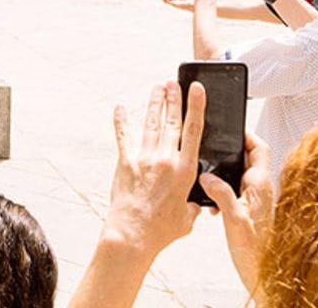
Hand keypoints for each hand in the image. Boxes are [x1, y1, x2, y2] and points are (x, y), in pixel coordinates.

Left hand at [101, 81, 204, 254]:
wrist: (132, 234)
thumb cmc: (161, 230)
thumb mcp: (188, 218)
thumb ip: (195, 205)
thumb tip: (198, 203)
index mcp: (185, 170)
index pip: (194, 131)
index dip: (196, 106)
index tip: (196, 88)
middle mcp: (165, 159)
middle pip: (171, 122)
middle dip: (173, 99)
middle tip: (173, 82)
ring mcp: (144, 158)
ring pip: (151, 124)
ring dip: (154, 104)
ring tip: (157, 88)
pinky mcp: (125, 163)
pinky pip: (124, 136)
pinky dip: (122, 121)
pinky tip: (120, 108)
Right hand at [199, 133, 272, 293]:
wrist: (262, 269)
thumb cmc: (254, 248)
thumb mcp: (234, 218)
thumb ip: (221, 194)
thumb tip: (208, 177)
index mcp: (260, 185)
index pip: (259, 148)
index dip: (247, 135)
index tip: (232, 128)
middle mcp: (260, 189)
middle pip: (249, 157)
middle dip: (232, 150)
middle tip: (216, 144)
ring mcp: (256, 199)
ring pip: (241, 173)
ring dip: (226, 170)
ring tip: (209, 170)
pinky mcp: (249, 209)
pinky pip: (236, 188)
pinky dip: (223, 187)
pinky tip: (211, 198)